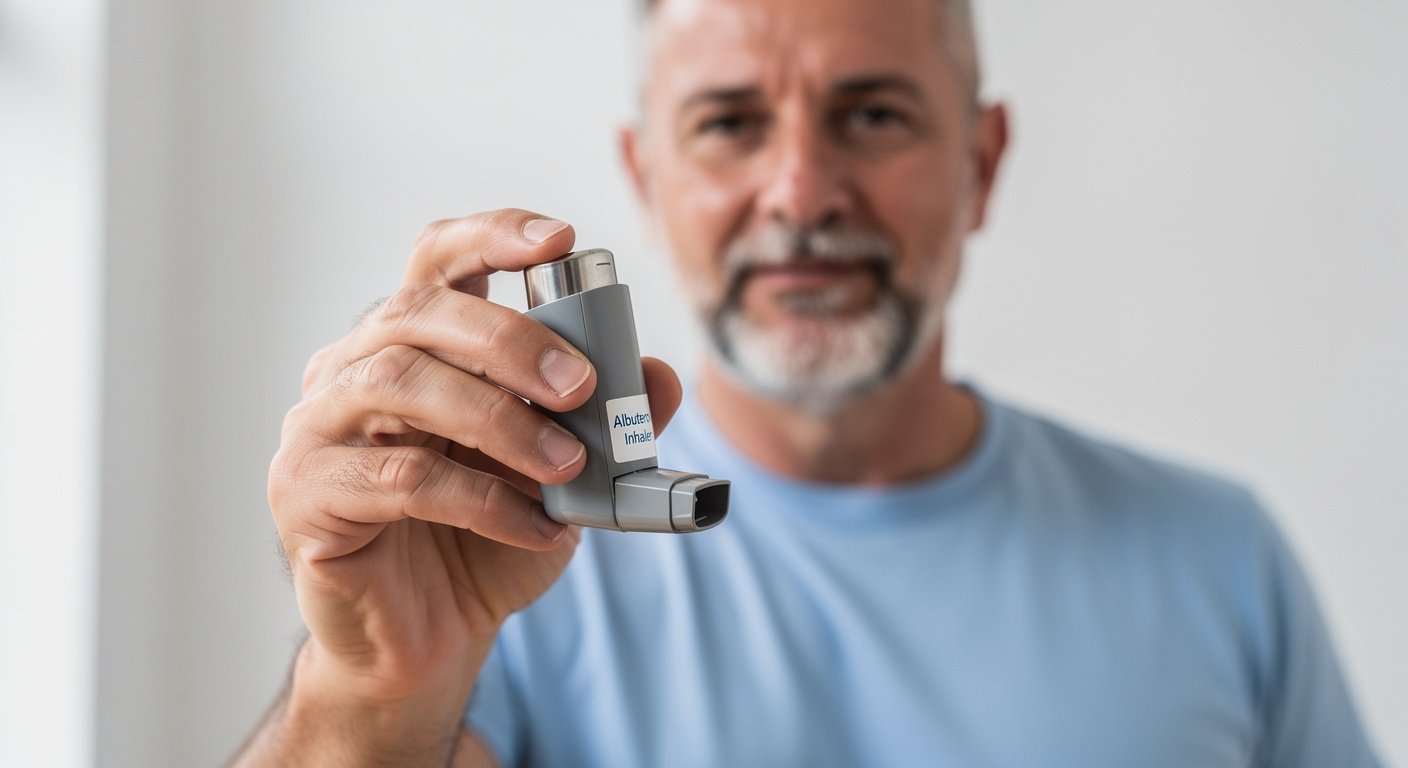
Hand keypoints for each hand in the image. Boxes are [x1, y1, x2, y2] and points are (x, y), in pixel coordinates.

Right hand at [268, 209, 682, 710]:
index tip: (563, 241)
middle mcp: (350, 372)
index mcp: (409, 346)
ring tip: (565, 464)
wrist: (426, 645)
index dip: (493, 237)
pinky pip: (395, 479)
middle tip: (579, 384)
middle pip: (416, 312)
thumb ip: (606, 425)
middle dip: (508, 339)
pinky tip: (534, 527)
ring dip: (496, 419)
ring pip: (397, 383)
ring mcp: (316, 430)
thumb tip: (660, 377)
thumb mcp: (561, 479)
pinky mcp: (305, 497)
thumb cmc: (482, 545)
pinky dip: (480, 499)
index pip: (436, 261)